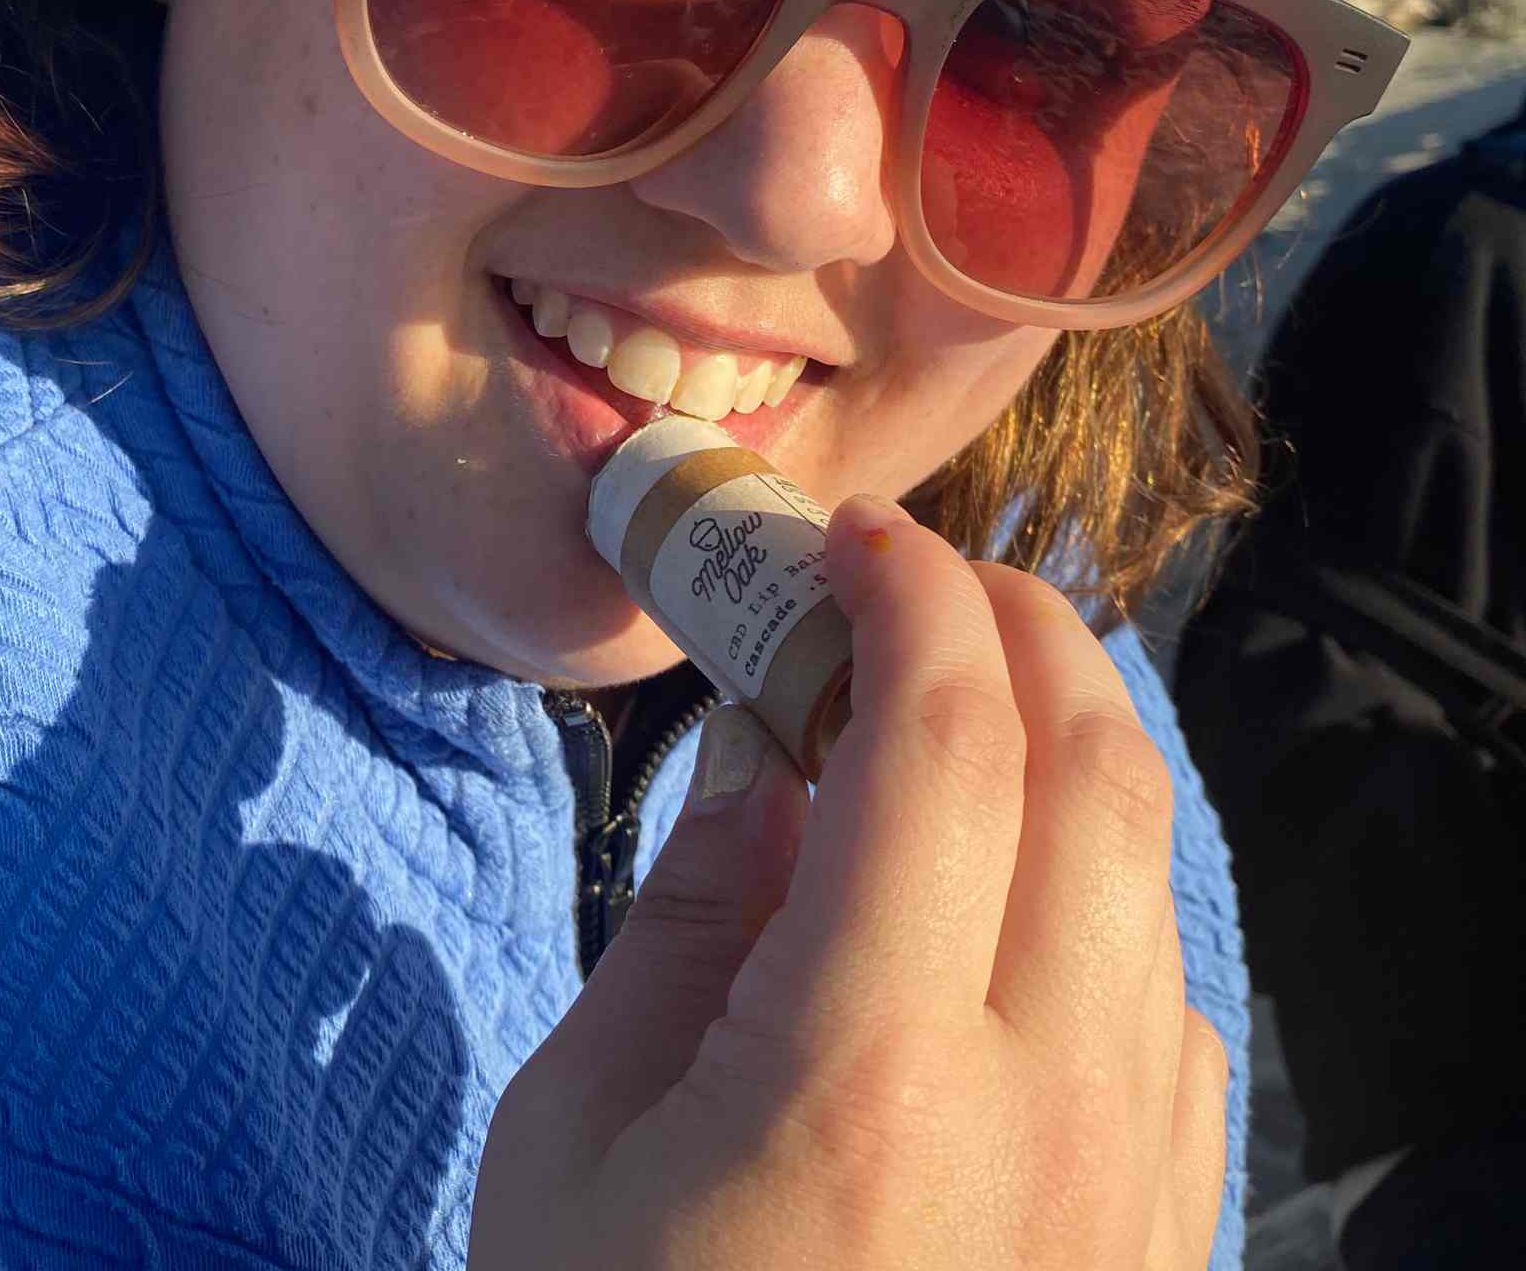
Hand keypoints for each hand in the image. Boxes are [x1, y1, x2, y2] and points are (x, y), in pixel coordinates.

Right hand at [471, 492, 1227, 1269]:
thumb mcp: (578, 1133)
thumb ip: (685, 916)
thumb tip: (768, 752)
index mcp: (867, 1071)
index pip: (943, 741)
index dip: (906, 597)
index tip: (851, 541)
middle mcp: (1042, 1113)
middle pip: (1097, 778)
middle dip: (1023, 628)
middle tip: (925, 579)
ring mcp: (1129, 1188)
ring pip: (1154, 882)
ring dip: (1070, 748)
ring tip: (956, 711)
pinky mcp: (1156, 1242)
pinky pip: (1164, 1004)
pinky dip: (1098, 885)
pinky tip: (1004, 894)